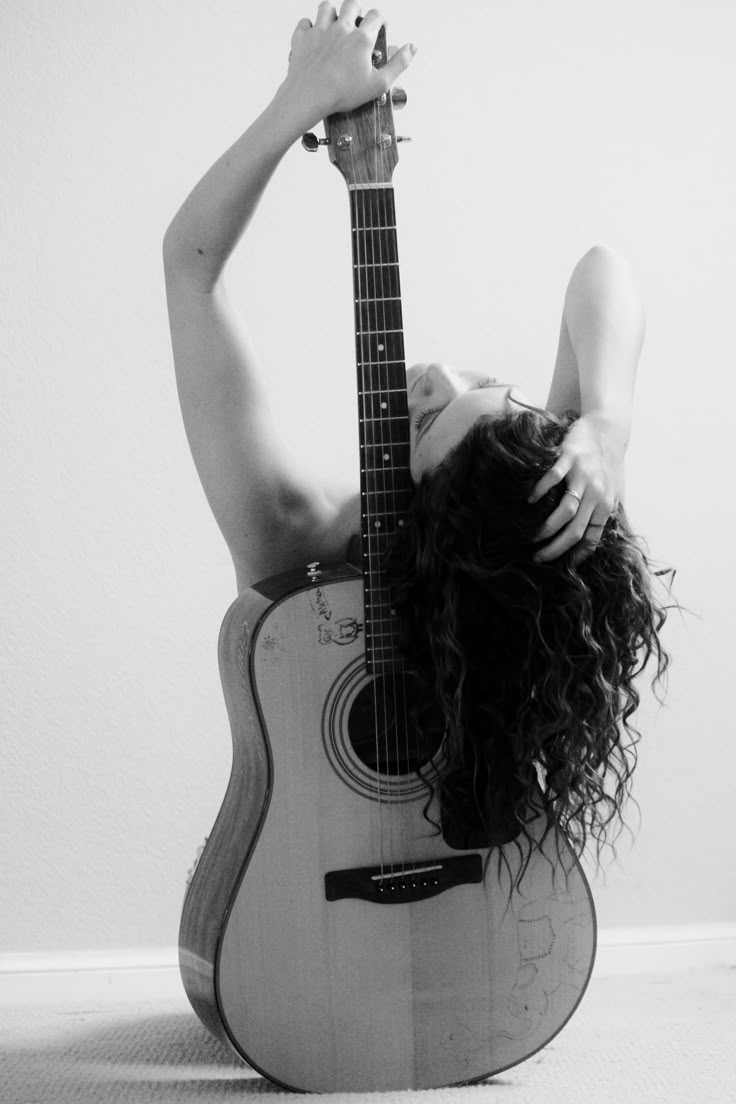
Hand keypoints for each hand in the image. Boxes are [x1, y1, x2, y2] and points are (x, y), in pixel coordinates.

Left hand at [284, 2, 415, 123]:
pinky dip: (309, 28)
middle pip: (351, 4)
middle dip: (356, 11)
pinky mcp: (302, 38)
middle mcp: (341, 28)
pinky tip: (314, 37)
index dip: (381, 20)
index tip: (380, 27)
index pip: (376, 15)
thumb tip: (411, 48)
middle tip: (357, 23)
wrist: (309, 97)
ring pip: (327, 7)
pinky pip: (304, 23)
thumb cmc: (342, 93)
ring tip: (335, 26)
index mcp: (361, 39)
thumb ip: (398, 64)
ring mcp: (319, 31)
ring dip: (332, 14)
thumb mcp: (379, 84)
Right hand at [528, 412, 624, 564]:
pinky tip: (529, 501)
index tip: (556, 564)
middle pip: (575, 529)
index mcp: (606, 504)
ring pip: (565, 510)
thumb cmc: (608, 462)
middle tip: (538, 558)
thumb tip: (589, 538)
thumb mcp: (614, 490)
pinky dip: (539, 492)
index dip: (573, 555)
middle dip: (555, 548)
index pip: (590, 538)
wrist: (607, 429)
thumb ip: (603, 512)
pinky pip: (553, 479)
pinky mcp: (569, 458)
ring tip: (532, 536)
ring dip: (547, 527)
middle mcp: (596, 493)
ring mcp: (582, 475)